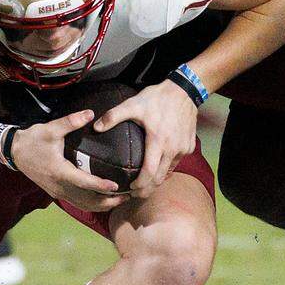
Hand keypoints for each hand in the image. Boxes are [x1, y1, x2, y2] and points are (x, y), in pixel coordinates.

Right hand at [12, 110, 128, 211]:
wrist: (14, 152)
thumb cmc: (33, 140)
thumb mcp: (50, 129)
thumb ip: (71, 122)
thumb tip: (90, 113)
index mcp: (60, 171)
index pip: (84, 182)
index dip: (101, 185)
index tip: (118, 186)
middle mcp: (59, 186)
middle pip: (88, 200)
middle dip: (108, 201)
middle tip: (127, 195)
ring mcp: (57, 192)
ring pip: (83, 205)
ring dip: (102, 205)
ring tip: (119, 199)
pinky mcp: (56, 193)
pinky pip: (77, 203)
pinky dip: (92, 204)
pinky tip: (103, 199)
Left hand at [93, 81, 196, 198]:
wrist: (184, 91)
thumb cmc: (157, 98)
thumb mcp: (132, 104)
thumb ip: (113, 116)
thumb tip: (96, 128)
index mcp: (158, 141)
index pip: (149, 172)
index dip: (140, 185)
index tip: (131, 190)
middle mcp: (172, 149)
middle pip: (160, 178)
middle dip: (147, 189)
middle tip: (135, 193)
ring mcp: (183, 149)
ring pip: (169, 172)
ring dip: (157, 181)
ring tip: (144, 184)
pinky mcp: (189, 147)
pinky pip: (176, 163)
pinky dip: (166, 170)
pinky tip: (157, 169)